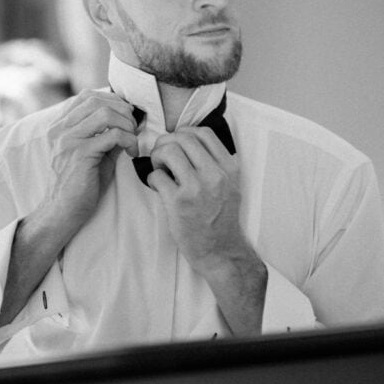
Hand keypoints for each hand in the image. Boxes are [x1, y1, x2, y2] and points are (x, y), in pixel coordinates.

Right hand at [44, 89, 138, 225]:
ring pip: (105, 114)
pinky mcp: (80, 154)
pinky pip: (112, 135)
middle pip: (97, 101)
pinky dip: (129, 140)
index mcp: (59, 125)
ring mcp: (68, 140)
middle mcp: (60, 129)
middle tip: (133, 128)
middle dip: (122, 111)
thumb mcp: (92, 150)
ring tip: (132, 140)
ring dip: (126, 124)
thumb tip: (129, 116)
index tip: (126, 115)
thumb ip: (104, 131)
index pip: (87, 96)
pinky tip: (132, 152)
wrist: (65, 209)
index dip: (112, 100)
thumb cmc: (82, 181)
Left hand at [147, 127, 265, 335]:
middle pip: (182, 138)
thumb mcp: (230, 185)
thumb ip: (215, 163)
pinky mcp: (178, 203)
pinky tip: (159, 187)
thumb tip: (186, 142)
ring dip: (157, 157)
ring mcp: (196, 188)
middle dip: (166, 142)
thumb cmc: (221, 218)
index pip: (203, 133)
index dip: (184, 133)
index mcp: (229, 167)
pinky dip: (153, 178)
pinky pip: (156, 176)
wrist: (221, 250)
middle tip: (162, 157)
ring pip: (168, 151)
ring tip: (160, 170)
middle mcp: (215, 174)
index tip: (177, 144)